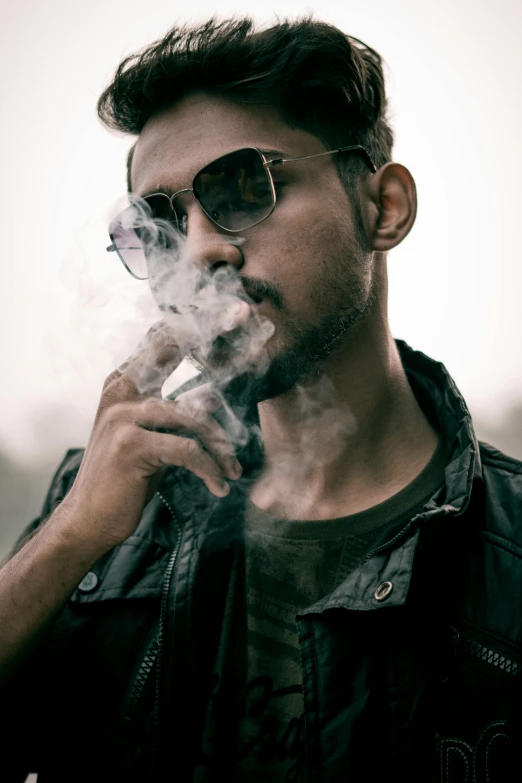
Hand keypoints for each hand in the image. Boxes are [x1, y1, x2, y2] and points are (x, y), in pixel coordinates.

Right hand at [58, 303, 249, 551]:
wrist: (90, 519)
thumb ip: (178, 414)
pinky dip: (209, 470)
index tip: (230, 308)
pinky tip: (219, 487)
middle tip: (245, 315)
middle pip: (172, 348)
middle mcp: (120, 391)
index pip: (160, 340)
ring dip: (220, 447)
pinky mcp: (132, 445)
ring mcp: (123, 416)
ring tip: (232, 470)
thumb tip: (214, 395)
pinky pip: (188, 450)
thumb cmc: (125, 478)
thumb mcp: (154, 439)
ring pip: (193, 417)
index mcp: (123, 383)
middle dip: (211, 329)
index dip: (193, 321)